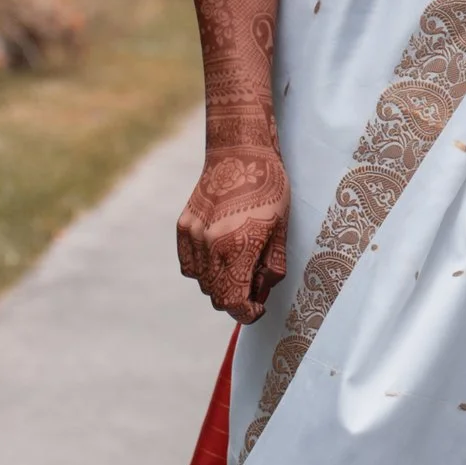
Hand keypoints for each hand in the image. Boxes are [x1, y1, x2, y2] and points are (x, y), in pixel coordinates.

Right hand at [178, 143, 289, 321]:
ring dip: (220, 284)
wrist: (240, 151)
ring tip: (238, 267)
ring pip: (202, 282)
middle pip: (218, 296)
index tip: (257, 309)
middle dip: (236, 299)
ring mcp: (193, 236)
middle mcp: (210, 245)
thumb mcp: (281, 228)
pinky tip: (219, 256)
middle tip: (253, 287)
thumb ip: (271, 265)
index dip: (247, 313)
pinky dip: (202, 270)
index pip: (234, 301)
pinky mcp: (184, 226)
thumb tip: (261, 292)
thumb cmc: (268, 187)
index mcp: (238, 247)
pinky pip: (189, 265)